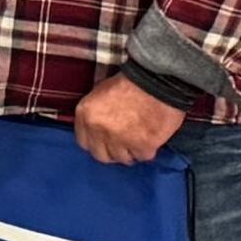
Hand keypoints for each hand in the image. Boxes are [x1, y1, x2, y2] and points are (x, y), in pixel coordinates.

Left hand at [73, 75, 189, 165]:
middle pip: (101, 155)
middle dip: (112, 152)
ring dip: (130, 152)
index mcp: (85, 115)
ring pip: (122, 158)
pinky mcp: (142, 146)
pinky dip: (147, 150)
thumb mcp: (100, 93)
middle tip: (123, 146)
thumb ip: (95, 114)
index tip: (105, 142)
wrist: (157, 81)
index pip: (84, 143)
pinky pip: (142, 156)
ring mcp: (120, 140)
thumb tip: (97, 129)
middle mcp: (99, 130)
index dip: (96, 143)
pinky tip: (150, 139)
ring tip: (138, 141)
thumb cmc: (130, 83)